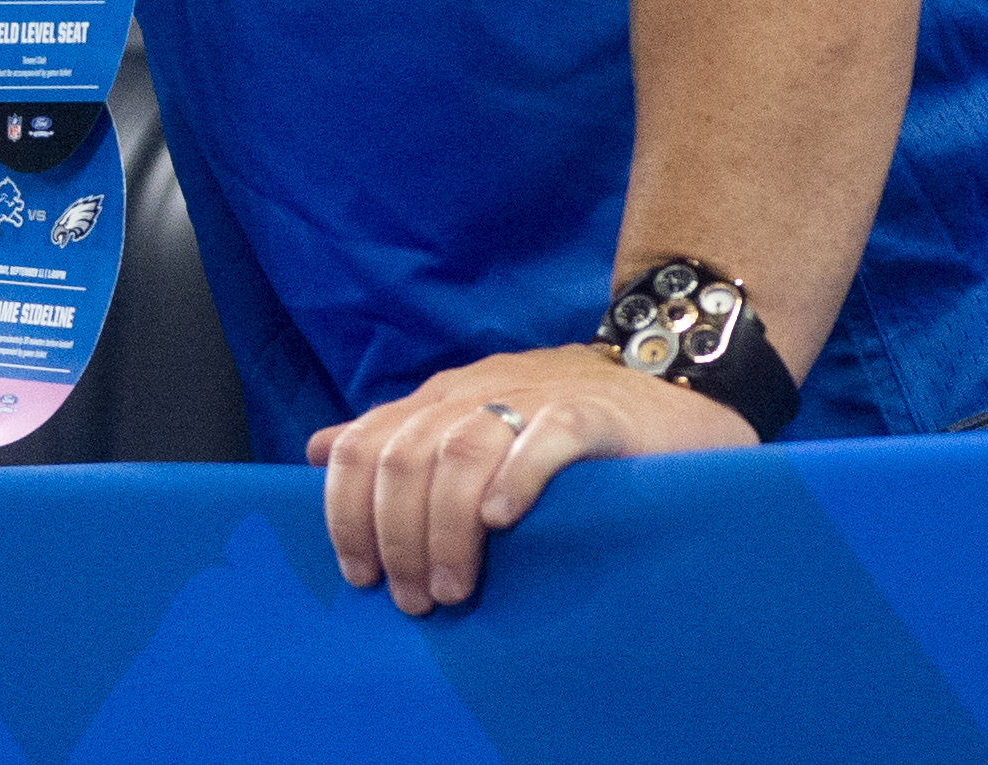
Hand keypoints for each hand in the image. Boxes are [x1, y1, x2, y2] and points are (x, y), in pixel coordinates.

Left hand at [306, 345, 751, 613]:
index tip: (360, 575)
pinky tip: (501, 521)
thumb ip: (398, 437)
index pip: (362, 445)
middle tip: (414, 599)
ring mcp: (531, 398)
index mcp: (438, 399)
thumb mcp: (470, 422)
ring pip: (460, 450)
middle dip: (397, 535)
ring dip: (445, 526)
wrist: (669, 389)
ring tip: (452, 588)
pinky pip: (542, 438)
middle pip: (405, 457)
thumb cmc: (562, 424)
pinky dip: (514, 477)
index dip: (347, 512)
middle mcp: (474, 392)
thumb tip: (319, 451)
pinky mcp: (590, 414)